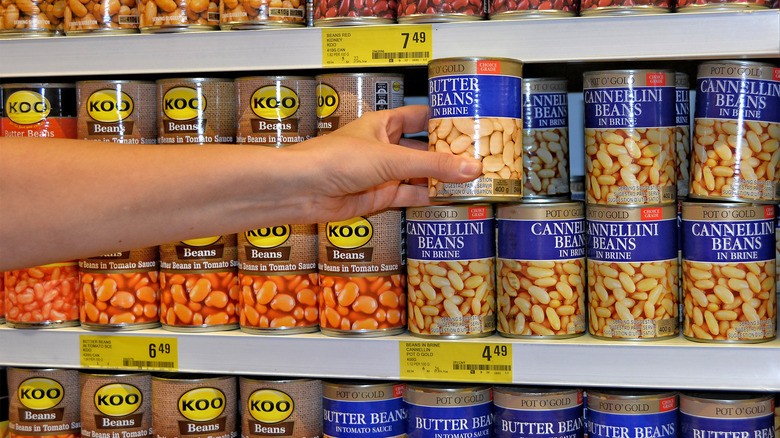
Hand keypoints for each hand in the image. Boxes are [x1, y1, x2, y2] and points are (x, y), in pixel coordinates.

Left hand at [282, 105, 481, 222]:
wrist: (302, 190)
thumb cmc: (335, 160)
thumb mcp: (391, 159)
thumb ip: (432, 166)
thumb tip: (471, 168)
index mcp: (384, 124)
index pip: (420, 116)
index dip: (444, 120)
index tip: (472, 125)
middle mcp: (384, 147)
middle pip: (423, 149)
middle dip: (448, 155)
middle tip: (479, 158)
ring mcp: (382, 173)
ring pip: (419, 175)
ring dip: (441, 179)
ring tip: (473, 181)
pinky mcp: (379, 197)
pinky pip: (409, 197)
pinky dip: (428, 199)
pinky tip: (449, 199)